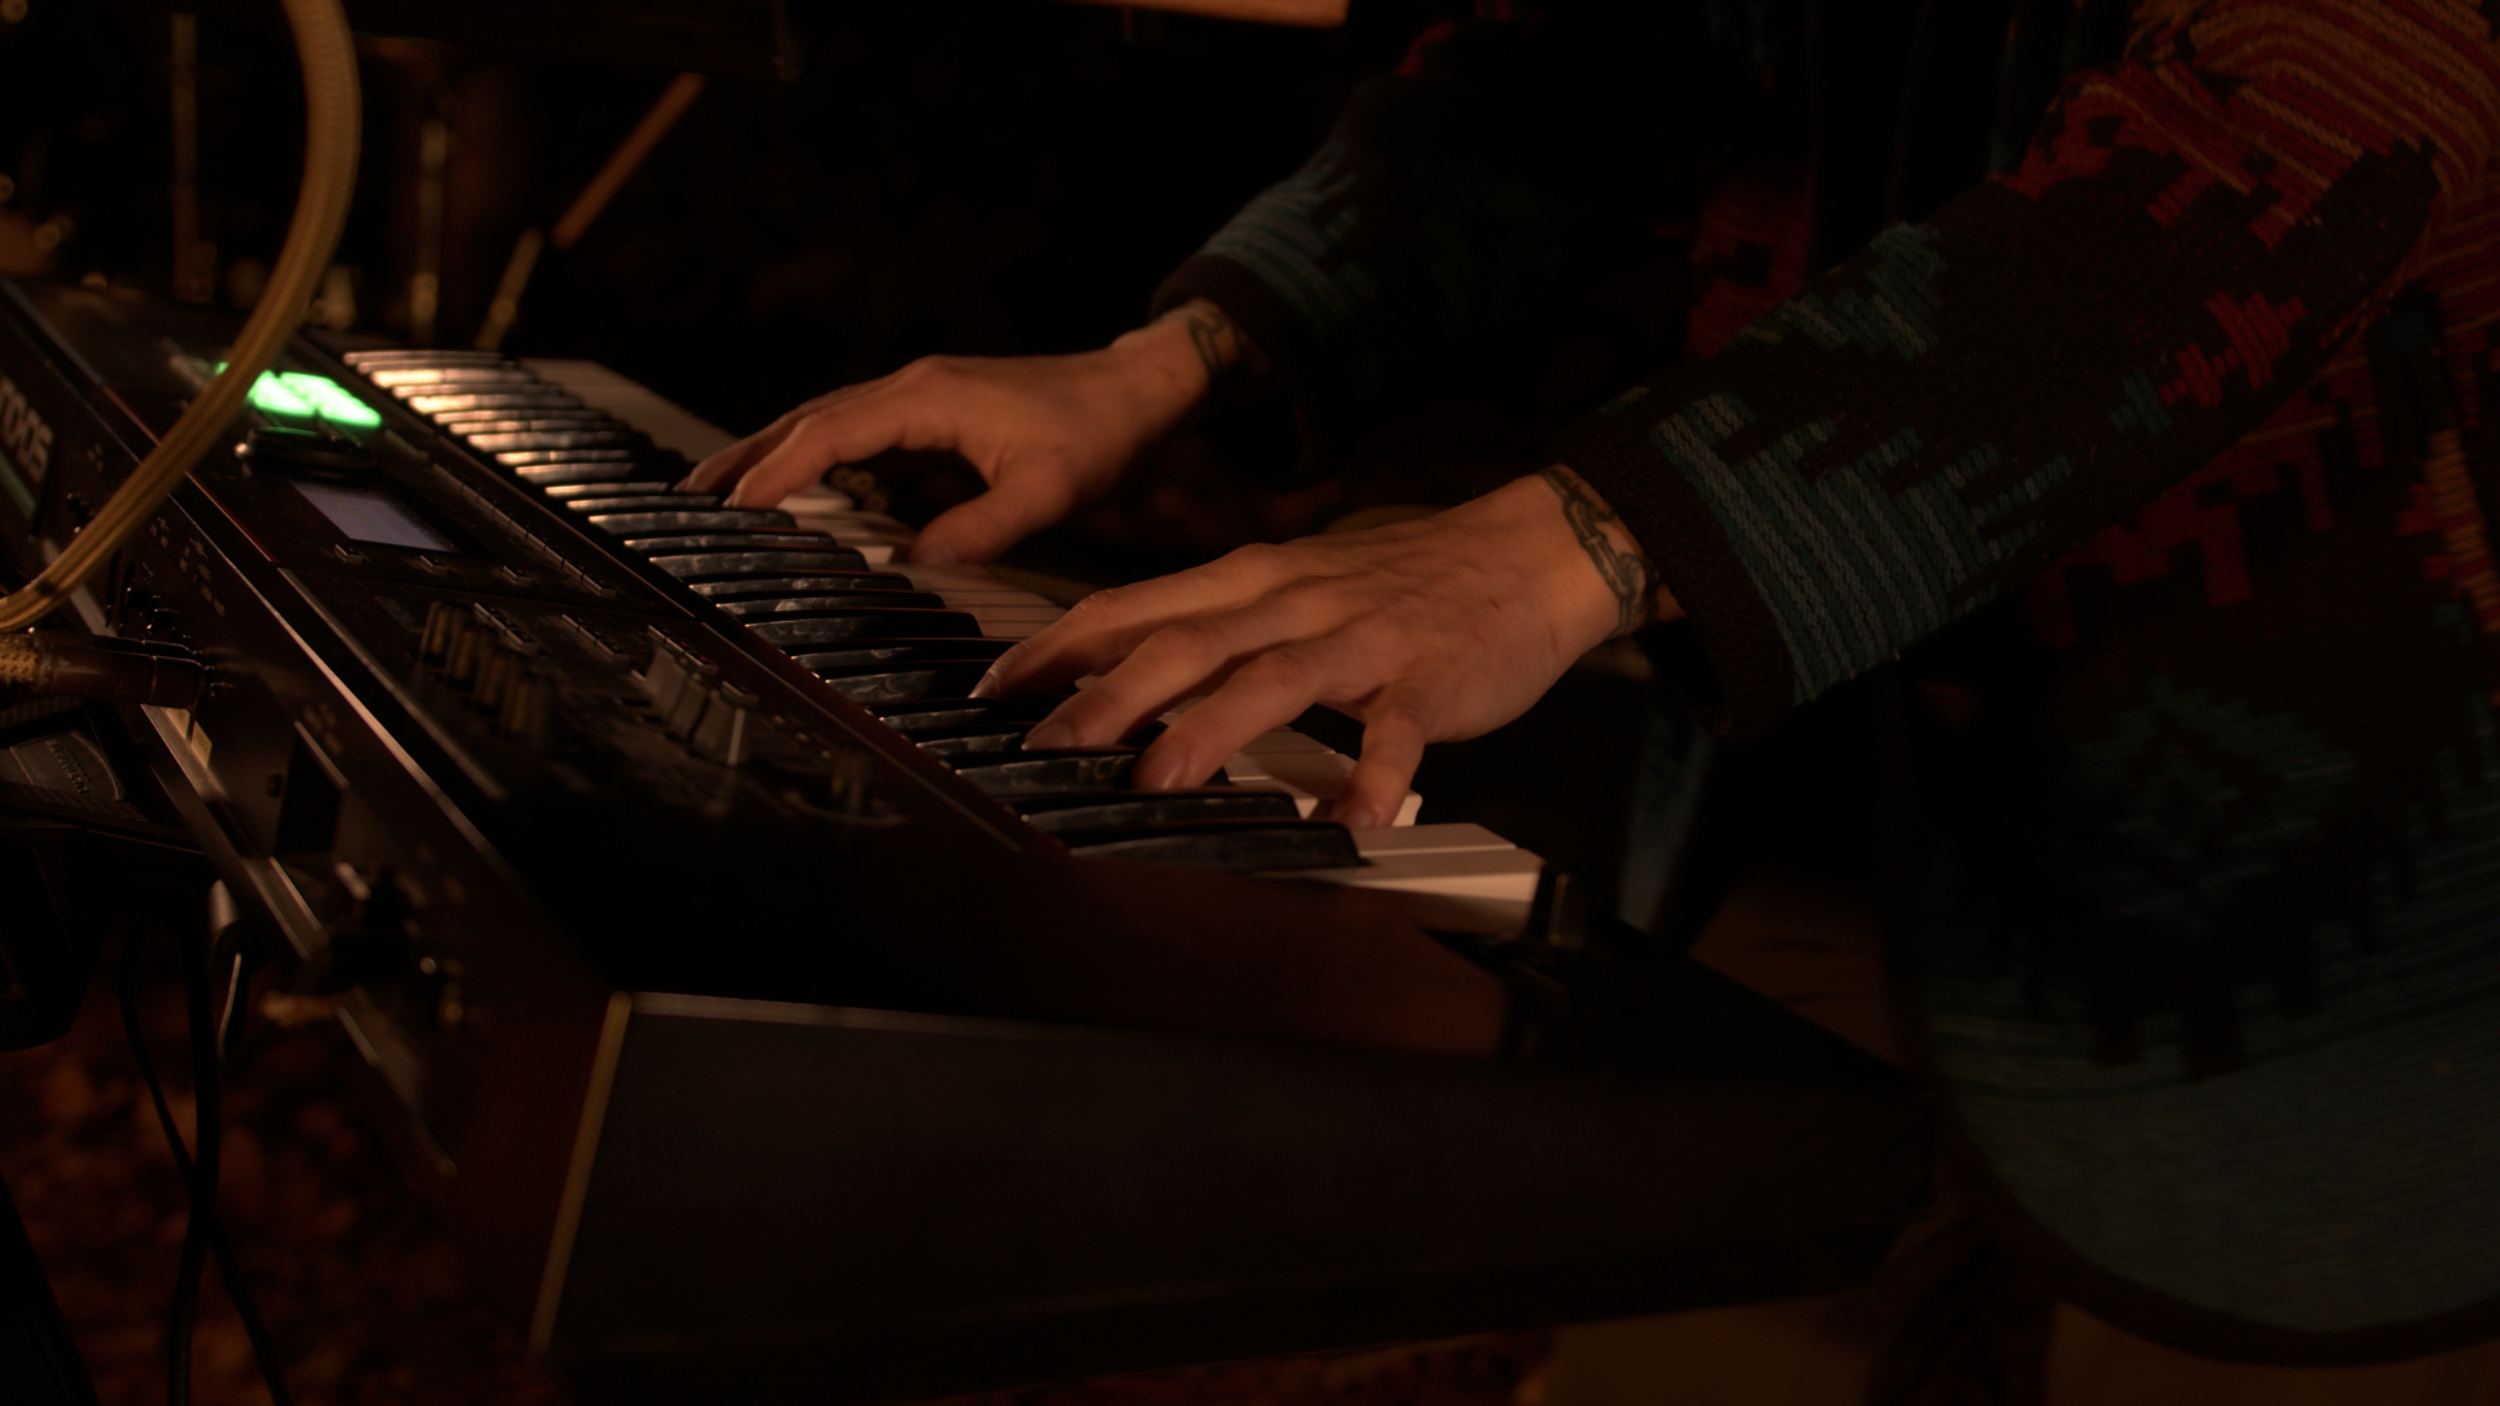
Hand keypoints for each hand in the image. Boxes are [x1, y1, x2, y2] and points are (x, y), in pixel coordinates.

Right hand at [680, 301, 1258, 564]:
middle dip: (747, 458)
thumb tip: (913, 566)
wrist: (1136, 388)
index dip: (778, 472)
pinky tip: (792, 477)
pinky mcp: (930, 404)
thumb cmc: (1099, 435)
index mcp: (929, 399)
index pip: (831, 434)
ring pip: (824, 417)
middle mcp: (912, 385)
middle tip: (689, 500)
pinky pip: (851, 424)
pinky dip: (809, 448)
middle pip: (808, 419)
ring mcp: (918, 390)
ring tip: (717, 489)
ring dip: (770, 450)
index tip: (733, 509)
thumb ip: (982, 528)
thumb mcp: (1050, 491)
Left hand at [979, 467, 1678, 826]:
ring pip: (1272, 678)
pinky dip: (1371, 776)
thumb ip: (1221, 624)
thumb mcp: (1298, 583)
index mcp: (1253, 581)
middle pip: (1184, 643)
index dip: (1060, 648)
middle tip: (1042, 747)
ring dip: (1209, 729)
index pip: (1135, 607)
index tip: (996, 692)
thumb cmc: (1408, 576)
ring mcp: (1362, 640)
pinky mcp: (1430, 680)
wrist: (1533, 548)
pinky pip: (1396, 732)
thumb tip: (1133, 664)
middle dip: (1105, 695)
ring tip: (1158, 781)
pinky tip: (1348, 822)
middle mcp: (1294, 601)